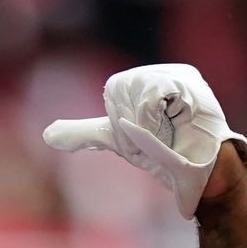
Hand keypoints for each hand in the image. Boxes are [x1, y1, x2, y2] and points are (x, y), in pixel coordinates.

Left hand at [42, 64, 246, 218]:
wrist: (199, 176)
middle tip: (156, 137)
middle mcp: (169, 71)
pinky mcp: (189, 84)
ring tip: (166, 133)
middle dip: (129, 123)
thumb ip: (86, 133)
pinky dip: (151, 120)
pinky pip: (149, 97)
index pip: (115, 89)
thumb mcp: (119, 140)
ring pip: (134, 93)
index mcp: (152, 78)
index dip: (119, 118)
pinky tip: (171, 127)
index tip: (142, 135)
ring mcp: (182, 76)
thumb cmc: (165, 156)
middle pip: (121, 89)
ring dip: (142, 124)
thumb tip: (47, 134)